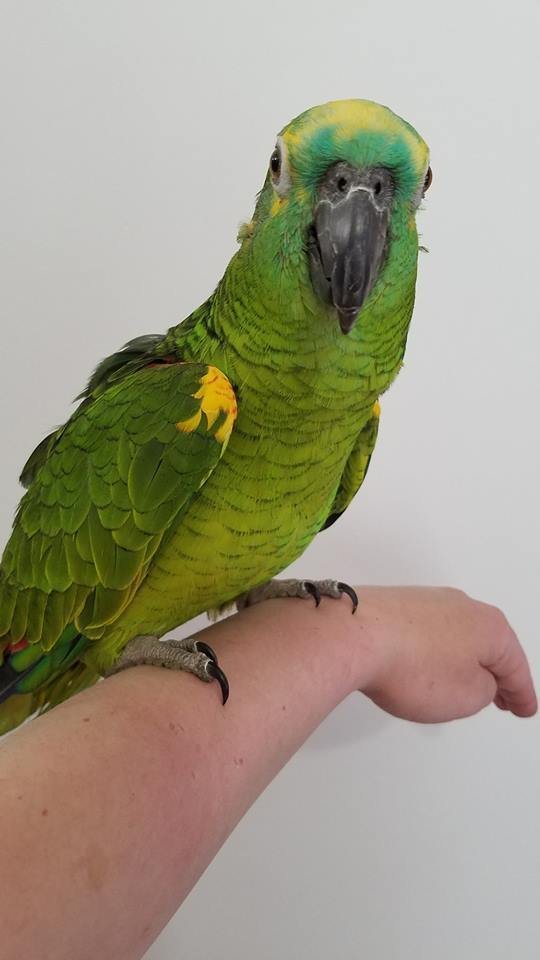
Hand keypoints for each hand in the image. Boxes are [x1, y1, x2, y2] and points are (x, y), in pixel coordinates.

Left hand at [356, 587, 536, 721]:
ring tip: (462, 686)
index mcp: (489, 626)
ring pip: (456, 636)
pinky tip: (425, 669)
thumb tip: (476, 679)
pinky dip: (433, 653)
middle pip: (488, 645)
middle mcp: (462, 606)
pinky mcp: (397, 605)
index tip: (524, 708)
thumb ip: (483, 691)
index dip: (521, 693)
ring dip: (462, 662)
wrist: (353, 634)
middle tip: (503, 697)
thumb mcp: (466, 697)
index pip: (514, 665)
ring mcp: (427, 602)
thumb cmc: (411, 665)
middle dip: (496, 673)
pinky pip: (426, 633)